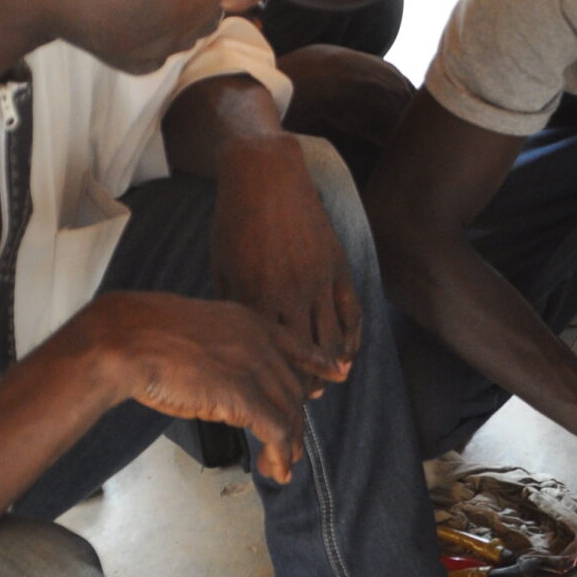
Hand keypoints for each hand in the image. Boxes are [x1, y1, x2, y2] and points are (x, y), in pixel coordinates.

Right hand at [83, 292, 327, 482]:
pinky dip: (279, 453)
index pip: (296, 343)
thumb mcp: (194, 330)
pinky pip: (275, 430)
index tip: (337, 374)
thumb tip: (221, 378)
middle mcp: (260, 341)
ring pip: (289, 411)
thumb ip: (218, 348)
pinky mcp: (243, 394)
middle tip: (293, 446)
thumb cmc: (143, 335)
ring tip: (283, 467)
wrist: (127, 339)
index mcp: (248, 321)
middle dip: (296, 420)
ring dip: (289, 445)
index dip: (318, 363)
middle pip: (293, 387)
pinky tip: (276, 469)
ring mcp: (254, 366)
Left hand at [212, 135, 360, 378]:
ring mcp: (319, 280)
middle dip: (307, 386)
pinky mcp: (338, 266)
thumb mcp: (223, 267)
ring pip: (333, 341)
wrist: (265, 176)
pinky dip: (353, 339)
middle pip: (306, 357)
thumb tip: (248, 343)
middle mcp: (291, 293)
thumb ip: (237, 306)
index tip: (275, 398)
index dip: (277, 384)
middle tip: (305, 400)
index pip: (272, 357)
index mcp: (256, 296)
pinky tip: (347, 354)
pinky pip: (353, 314)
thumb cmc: (235, 222)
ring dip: (332, 368)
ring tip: (327, 382)